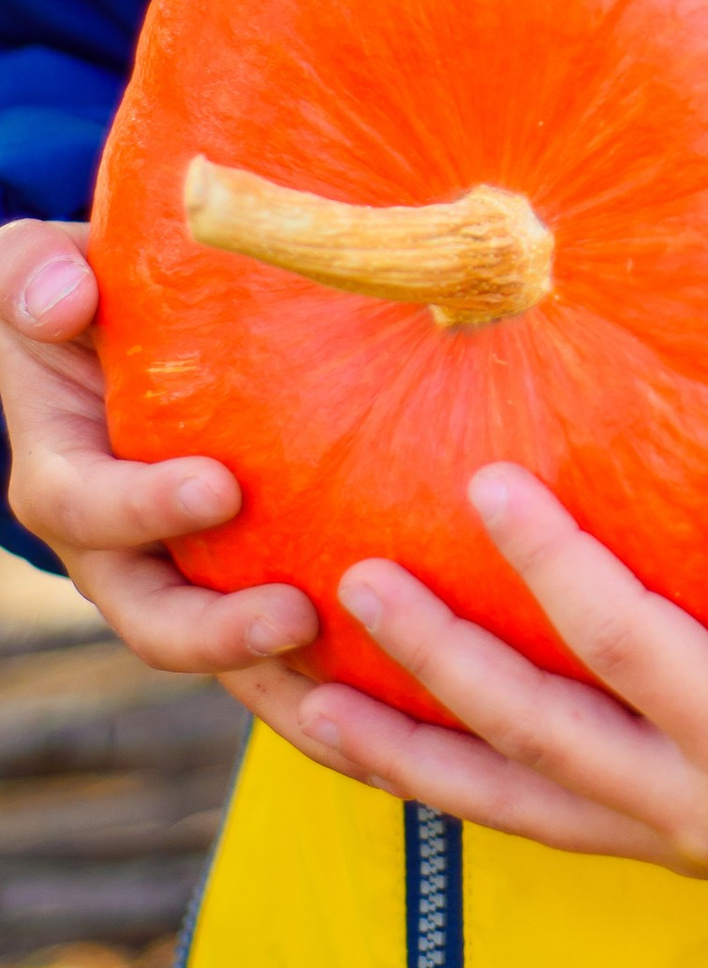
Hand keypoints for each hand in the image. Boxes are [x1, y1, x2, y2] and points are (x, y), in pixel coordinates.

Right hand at [0, 220, 319, 729]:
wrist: (116, 336)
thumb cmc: (78, 298)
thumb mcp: (37, 271)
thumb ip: (38, 277)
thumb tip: (66, 296)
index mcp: (64, 476)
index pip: (87, 508)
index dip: (144, 507)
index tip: (219, 487)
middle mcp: (117, 548)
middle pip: (154, 618)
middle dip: (217, 632)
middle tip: (294, 616)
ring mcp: (180, 576)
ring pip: (225, 658)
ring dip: (288, 686)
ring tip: (365, 692)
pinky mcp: (241, 584)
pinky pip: (283, 654)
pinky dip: (336, 685)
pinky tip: (411, 696)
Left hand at [289, 414, 707, 895]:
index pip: (626, 645)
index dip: (550, 567)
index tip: (484, 484)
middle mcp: (696, 808)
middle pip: (534, 732)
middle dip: (436, 657)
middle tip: (350, 577)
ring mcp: (669, 841)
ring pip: (505, 804)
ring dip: (400, 751)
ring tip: (298, 700)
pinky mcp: (660, 847)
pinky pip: (530, 818)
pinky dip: (448, 784)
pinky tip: (378, 744)